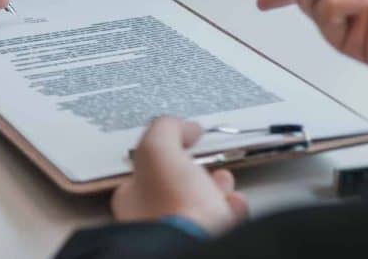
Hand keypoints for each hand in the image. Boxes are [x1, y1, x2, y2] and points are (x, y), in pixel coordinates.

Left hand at [112, 117, 248, 234]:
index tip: (182, 141)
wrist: (196, 243)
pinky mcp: (206, 240)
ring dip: (215, 188)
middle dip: (194, 170)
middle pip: (175, 187)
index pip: (144, 170)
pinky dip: (230, 209)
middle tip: (204, 162)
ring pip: (199, 206)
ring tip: (224, 181)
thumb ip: (165, 129)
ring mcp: (181, 230)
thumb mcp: (158, 149)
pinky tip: (234, 202)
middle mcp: (153, 218)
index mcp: (133, 198)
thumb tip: (182, 126)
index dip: (165, 151)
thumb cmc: (171, 204)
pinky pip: (220, 222)